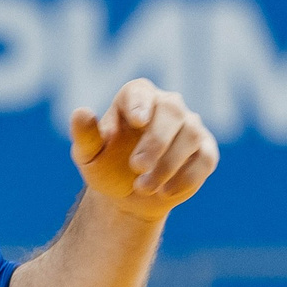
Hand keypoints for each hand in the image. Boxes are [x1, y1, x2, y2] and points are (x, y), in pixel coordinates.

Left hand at [68, 80, 217, 221]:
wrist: (130, 195)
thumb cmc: (107, 166)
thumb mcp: (89, 155)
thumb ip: (85, 136)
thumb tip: (81, 113)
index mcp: (136, 97)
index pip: (140, 92)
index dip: (141, 104)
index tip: (138, 121)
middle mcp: (167, 105)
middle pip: (172, 111)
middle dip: (156, 141)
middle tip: (137, 167)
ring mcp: (190, 127)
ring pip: (191, 135)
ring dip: (167, 165)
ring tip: (143, 188)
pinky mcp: (205, 151)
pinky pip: (205, 159)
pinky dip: (186, 177)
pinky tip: (165, 192)